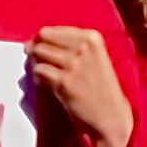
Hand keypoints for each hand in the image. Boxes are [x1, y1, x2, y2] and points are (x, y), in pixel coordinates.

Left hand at [29, 28, 132, 146]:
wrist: (111, 116)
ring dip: (36, 62)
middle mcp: (83, 47)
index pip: (53, 30)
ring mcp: (73, 64)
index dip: (43, 39)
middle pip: (43, 38)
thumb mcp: (94, 57)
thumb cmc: (100, 87)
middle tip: (40, 61)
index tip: (43, 48)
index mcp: (92, 37)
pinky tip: (46, 83)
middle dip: (37, 49)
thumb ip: (71, 45)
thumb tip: (35, 41)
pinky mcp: (64, 81)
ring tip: (46, 73)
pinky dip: (38, 77)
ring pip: (38, 52)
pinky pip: (39, 70)